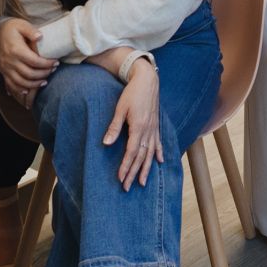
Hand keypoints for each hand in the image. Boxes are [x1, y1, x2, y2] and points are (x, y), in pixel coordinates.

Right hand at [0, 18, 55, 103]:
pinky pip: (11, 84)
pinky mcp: (3, 71)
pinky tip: (28, 90)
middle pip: (29, 74)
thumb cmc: (12, 28)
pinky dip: (20, 89)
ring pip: (21, 82)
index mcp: (16, 50)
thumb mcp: (22, 25)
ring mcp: (5, 68)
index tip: (56, 62)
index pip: (34, 61)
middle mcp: (9, 61)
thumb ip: (31, 31)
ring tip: (45, 81)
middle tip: (53, 70)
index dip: (47, 64)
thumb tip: (40, 37)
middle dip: (43, 74)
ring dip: (34, 84)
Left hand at [104, 61, 162, 189]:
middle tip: (127, 187)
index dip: (126, 167)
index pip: (131, 153)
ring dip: (147, 169)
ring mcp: (154, 129)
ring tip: (143, 182)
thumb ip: (114, 127)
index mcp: (138, 127)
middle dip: (134, 173)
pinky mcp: (156, 125)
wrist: (147, 80)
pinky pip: (158, 143)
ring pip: (151, 153)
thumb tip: (106, 144)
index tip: (120, 178)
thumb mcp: (120, 109)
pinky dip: (159, 153)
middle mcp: (148, 131)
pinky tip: (160, 162)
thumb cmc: (132, 93)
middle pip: (141, 157)